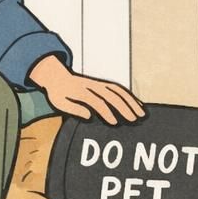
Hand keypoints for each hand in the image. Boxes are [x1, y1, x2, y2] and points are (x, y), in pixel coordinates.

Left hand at [29, 55, 145, 125]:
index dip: (106, 112)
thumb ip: (74, 109)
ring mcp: (99, 83)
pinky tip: (138, 104)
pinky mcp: (103, 84)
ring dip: (131, 101)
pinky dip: (130, 96)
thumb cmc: (57, 93)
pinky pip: (119, 88)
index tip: (115, 123)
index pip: (97, 102)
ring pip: (118, 91)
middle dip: (124, 107)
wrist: (56, 75)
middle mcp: (92, 85)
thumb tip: (90, 116)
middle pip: (112, 95)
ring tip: (141, 114)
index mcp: (81, 91)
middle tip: (134, 120)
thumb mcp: (59, 102)